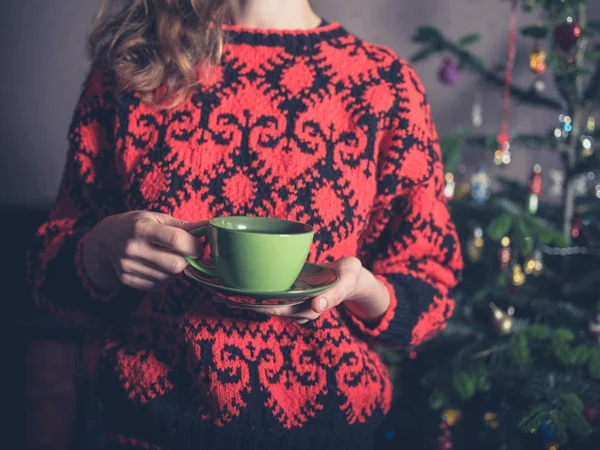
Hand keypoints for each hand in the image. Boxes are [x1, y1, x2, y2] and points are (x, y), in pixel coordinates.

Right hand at [83, 211, 203, 291]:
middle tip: (186, 254)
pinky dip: (165, 279)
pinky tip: (158, 267)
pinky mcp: (126, 279)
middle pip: (175, 265)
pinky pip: (158, 286)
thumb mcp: (156, 218)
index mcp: (142, 228)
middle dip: (187, 261)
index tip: (198, 247)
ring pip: (168, 278)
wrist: (105, 239)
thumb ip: (182, 225)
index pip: (175, 240)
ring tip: (168, 258)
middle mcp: (133, 248)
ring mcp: (128, 266)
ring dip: (175, 270)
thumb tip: (208, 227)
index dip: (193, 245)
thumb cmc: (136, 225)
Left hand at [226, 257, 389, 323]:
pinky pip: (267, 290)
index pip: (276, 307)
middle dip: (241, 302)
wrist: (351, 276)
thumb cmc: (350, 276)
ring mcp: (291, 299)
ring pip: (262, 300)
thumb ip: (335, 293)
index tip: (236, 300)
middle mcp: (295, 306)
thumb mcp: (348, 281)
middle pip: (264, 306)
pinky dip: (251, 288)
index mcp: (306, 307)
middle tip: (217, 293)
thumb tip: (316, 305)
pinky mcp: (288, 289)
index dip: (255, 305)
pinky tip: (234, 281)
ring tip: (217, 289)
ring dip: (241, 297)